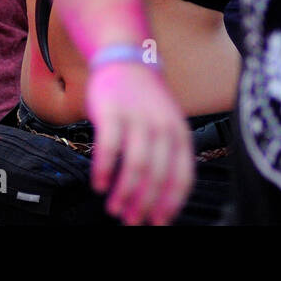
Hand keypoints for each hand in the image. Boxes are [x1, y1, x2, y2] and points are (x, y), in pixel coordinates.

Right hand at [86, 61, 192, 225]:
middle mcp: (162, 127)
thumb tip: (160, 197)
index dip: (169, 205)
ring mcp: (137, 118)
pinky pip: (108, 147)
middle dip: (144, 205)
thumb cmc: (145, 99)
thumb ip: (167, 155)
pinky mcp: (112, 112)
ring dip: (124, 193)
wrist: (125, 58)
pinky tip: (99, 185)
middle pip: (157, 176)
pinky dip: (104, 170)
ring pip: (136, 166)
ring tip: (115, 209)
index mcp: (179, 134)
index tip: (158, 222)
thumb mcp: (167, 124)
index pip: (181, 177)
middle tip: (132, 221)